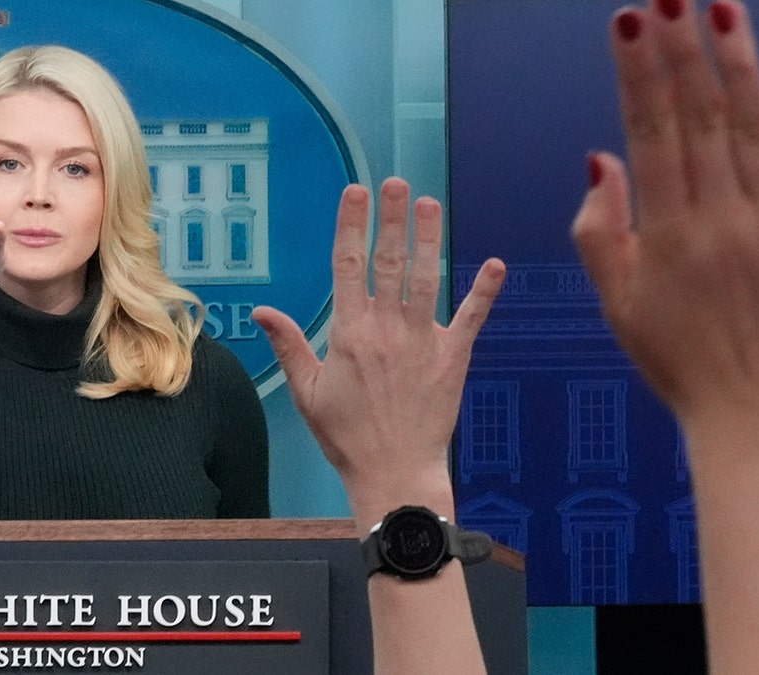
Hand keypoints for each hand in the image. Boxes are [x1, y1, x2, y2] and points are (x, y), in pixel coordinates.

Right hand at [253, 179, 503, 528]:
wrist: (393, 471)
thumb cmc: (345, 435)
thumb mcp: (306, 391)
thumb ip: (289, 345)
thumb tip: (263, 311)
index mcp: (349, 334)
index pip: (348, 266)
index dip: (351, 225)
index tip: (354, 192)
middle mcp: (387, 330)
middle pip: (390, 262)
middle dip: (392, 219)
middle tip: (396, 183)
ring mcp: (423, 342)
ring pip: (427, 279)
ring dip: (430, 239)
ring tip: (430, 204)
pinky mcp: (453, 358)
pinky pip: (472, 318)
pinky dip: (484, 291)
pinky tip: (495, 264)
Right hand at [573, 1, 758, 434]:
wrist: (756, 407)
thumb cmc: (678, 358)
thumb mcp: (617, 302)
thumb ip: (601, 229)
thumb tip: (601, 160)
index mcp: (669, 236)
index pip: (651, 135)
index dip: (638, 76)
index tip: (628, 25)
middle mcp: (722, 218)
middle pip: (702, 117)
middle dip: (683, 51)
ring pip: (752, 126)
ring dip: (737, 63)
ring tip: (722, 10)